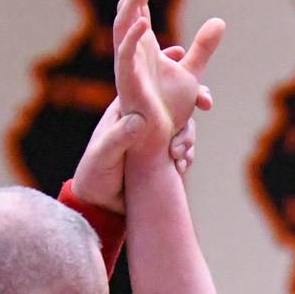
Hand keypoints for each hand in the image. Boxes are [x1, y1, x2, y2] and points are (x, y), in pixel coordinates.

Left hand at [69, 95, 198, 212]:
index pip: (156, 91)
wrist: (101, 204)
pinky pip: (184, 152)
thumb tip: (141, 120)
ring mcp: (156, 140)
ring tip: (178, 158)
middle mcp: (145, 121)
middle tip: (200, 131)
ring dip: (188, 142)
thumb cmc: (94, 174)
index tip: (199, 98)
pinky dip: (187, 158)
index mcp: (128, 109)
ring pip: (183, 131)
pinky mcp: (164, 158)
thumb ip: (119, 137)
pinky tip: (179, 168)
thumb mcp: (102, 156)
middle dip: (188, 116)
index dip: (178, 89)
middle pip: (176, 110)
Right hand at [113, 0, 223, 149]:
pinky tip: (145, 22)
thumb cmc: (168, 109)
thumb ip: (203, 47)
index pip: (139, 7)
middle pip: (128, 10)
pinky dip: (133, 38)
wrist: (158, 140)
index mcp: (142, 46)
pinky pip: (125, 55)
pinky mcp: (126, 83)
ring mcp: (125, 65)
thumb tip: (219, 21)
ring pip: (122, 26)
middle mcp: (130, 52)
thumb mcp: (192, 72)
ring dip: (132, 3)